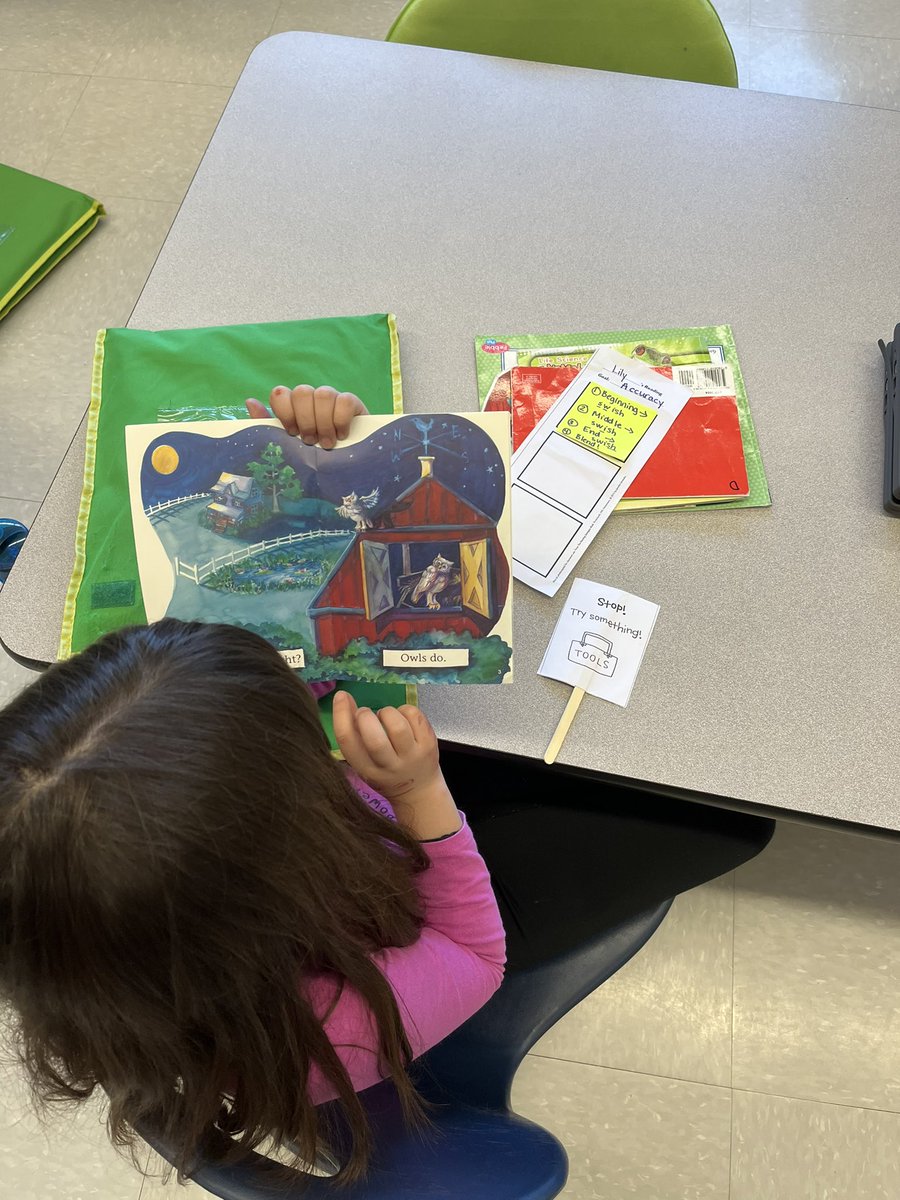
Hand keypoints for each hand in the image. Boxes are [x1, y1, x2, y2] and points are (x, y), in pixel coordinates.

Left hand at [245, 385, 366, 449]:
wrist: (345, 467)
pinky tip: (342, 435)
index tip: (291, 432)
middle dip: (305, 420)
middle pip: (301, 391)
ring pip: (323, 394)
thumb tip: (250, 402)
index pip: (280, 393)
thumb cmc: (313, 455)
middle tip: (310, 441)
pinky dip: (341, 419)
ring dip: (324, 423)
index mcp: (293, 405)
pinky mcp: (352, 402)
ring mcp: (332, 398)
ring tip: (327, 443)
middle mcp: (311, 398)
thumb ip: (268, 426)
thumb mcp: (288, 445)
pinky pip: (345, 400)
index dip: (284, 412)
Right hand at [333, 691, 459, 839]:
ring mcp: (412, 756)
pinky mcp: (429, 744)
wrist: (419, 789)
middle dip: (365, 716)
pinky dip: (404, 709)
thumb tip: (343, 698)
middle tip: (365, 713)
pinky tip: (402, 718)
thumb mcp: (364, 760)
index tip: (341, 697)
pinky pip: (415, 716)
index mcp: (367, 770)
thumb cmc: (385, 770)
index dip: (341, 716)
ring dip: (387, 712)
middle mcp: (389, 766)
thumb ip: (353, 733)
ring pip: (397, 725)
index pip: (348, 743)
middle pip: (374, 739)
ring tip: (386, 717)